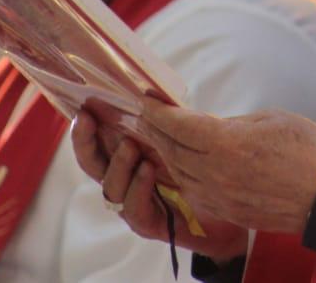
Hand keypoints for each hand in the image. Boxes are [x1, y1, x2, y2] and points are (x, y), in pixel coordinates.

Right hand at [69, 111, 247, 258]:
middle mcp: (127, 180)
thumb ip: (164, 118)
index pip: (98, 143)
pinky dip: (137, 188)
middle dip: (85, 143)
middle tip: (87, 120)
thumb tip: (147, 91)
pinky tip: (147, 170)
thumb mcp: (185, 135)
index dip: (85, 128)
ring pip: (111, 189)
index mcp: (130, 156)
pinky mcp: (151, 224)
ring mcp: (136, 203)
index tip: (83, 108)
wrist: (232, 204)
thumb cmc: (206, 166)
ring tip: (130, 145)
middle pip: (93, 166)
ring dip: (117, 165)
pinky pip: (135, 210)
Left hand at [140, 96, 315, 233]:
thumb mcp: (271, 119)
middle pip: (172, 149)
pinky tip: (182, 164)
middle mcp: (216, 171)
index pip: (178, 125)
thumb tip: (213, 125)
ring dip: (165, 153)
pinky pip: (194, 190)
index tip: (148, 100)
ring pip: (179, 172)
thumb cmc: (308, 151)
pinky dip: (182, 174)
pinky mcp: (228, 211)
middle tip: (146, 115)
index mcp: (226, 143)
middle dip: (156, 130)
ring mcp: (220, 195)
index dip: (159, 112)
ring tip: (159, 138)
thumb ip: (234, 123)